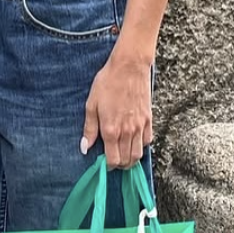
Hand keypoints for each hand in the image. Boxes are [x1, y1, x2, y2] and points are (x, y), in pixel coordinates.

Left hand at [81, 53, 152, 169]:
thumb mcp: (91, 105)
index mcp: (111, 130)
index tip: (103, 162)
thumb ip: (89, 129)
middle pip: (127, 160)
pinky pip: (148, 140)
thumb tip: (85, 148)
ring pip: (139, 154)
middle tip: (113, 160)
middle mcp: (127, 131)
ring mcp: (140, 126)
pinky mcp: (148, 119)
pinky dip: (141, 146)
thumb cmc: (108, 83)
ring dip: (131, 159)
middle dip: (119, 165)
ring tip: (123, 156)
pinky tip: (133, 142)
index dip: (108, 165)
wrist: (129, 67)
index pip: (113, 160)